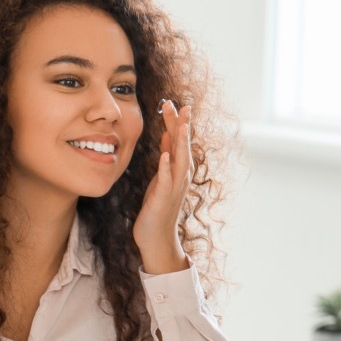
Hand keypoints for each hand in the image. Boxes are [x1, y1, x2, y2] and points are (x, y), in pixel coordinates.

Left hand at [134, 99, 191, 273]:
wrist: (157, 237)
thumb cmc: (158, 206)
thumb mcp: (161, 176)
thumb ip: (166, 155)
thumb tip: (168, 134)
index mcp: (178, 169)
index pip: (179, 140)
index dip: (177, 122)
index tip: (172, 103)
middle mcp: (181, 176)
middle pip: (183, 146)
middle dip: (182, 126)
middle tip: (182, 105)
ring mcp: (174, 187)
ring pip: (180, 160)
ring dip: (180, 142)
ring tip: (181, 124)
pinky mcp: (164, 198)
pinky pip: (166, 180)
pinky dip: (166, 166)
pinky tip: (164, 154)